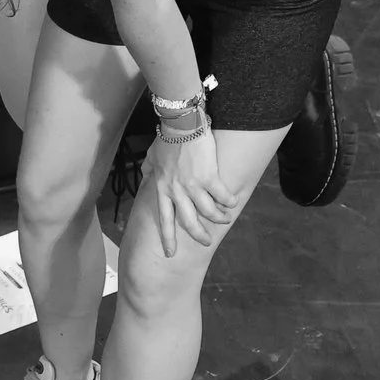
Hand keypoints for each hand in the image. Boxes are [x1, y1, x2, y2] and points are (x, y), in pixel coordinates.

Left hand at [143, 126, 241, 256]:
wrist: (181, 124)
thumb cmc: (166, 138)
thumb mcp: (152, 155)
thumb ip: (149, 168)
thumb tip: (146, 172)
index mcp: (162, 189)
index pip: (164, 219)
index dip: (167, 239)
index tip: (170, 254)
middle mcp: (177, 191)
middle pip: (189, 222)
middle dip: (199, 235)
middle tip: (206, 241)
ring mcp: (193, 186)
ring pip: (208, 212)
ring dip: (218, 218)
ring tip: (225, 218)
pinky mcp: (209, 177)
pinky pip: (222, 196)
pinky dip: (229, 201)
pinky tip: (232, 202)